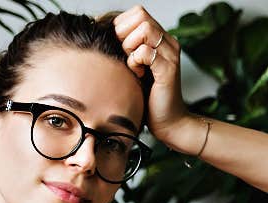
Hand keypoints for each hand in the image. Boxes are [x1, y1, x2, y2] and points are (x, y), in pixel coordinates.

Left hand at [112, 6, 190, 149]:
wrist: (167, 123)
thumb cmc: (146, 97)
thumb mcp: (130, 67)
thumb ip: (122, 48)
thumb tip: (97, 27)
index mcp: (159, 39)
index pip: (137, 12)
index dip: (121, 26)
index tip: (117, 47)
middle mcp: (168, 42)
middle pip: (140, 15)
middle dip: (124, 34)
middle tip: (124, 56)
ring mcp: (170, 54)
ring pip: (145, 29)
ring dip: (130, 47)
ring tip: (132, 66)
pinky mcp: (169, 68)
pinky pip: (146, 52)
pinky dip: (135, 62)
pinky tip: (138, 76)